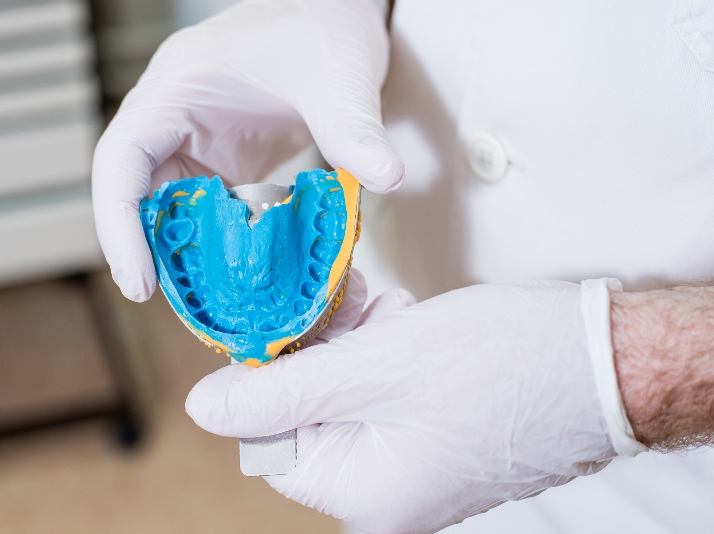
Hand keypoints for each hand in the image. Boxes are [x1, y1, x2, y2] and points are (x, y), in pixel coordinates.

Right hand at [92, 0, 403, 301]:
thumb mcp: (337, 76)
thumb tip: (388, 179)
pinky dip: (213, 243)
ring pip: (166, 206)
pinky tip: (235, 276)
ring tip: (206, 303)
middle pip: (135, 193)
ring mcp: (196, 139)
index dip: (118, 222)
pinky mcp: (222, 158)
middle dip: (147, 250)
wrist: (335, 11)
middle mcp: (174, 115)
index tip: (138, 282)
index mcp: (178, 87)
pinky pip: (202, 208)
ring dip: (181, 252)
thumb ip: (355, 129)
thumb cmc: (323, 25)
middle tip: (178, 307)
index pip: (121, 157)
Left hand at [186, 279, 645, 533]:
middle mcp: (385, 487)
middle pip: (309, 408)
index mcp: (364, 491)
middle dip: (319, 345)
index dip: (268, 374)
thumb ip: (282, 390)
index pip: (270, 440)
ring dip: (354, 338)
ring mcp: (413, 458)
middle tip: (337, 298)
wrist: (606, 360)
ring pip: (347, 387)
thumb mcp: (374, 367)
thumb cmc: (502, 366)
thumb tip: (202, 409)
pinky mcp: (435, 427)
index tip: (277, 319)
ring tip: (383, 307)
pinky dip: (383, 345)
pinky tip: (399, 316)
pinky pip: (384, 386)